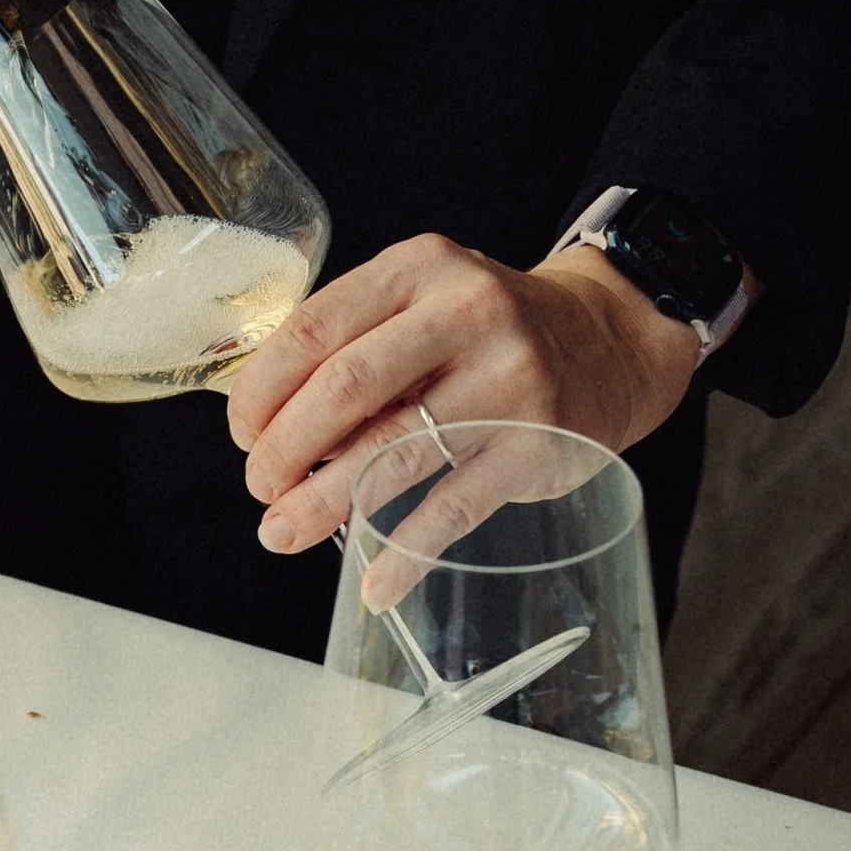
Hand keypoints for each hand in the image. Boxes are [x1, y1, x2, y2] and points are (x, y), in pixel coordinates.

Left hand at [224, 233, 701, 556]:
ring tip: (283, 533)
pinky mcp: (535, 446)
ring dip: (324, 503)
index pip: (313, 328)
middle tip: (259, 488)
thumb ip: (355, 341)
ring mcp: (506, 381)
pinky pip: (453, 509)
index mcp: (418, 269)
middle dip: (283, 450)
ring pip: (391, 452)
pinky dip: (405, 553)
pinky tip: (374, 581)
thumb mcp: (425, 298)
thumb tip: (267, 424)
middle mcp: (464, 314)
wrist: (610, 341)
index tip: (241, 433)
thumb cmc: (488, 330)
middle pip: (345, 388)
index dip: (261, 390)